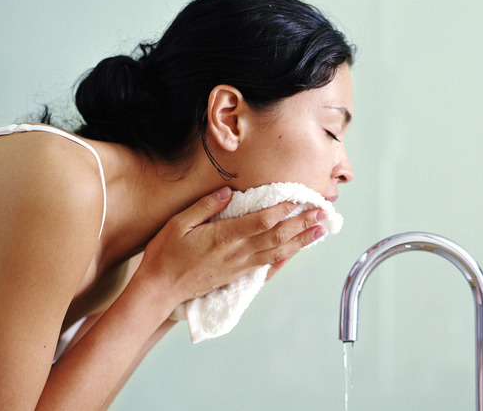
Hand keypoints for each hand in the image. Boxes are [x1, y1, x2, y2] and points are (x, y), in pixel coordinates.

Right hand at [138, 187, 326, 304]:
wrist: (160, 289)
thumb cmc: (165, 255)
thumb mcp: (178, 223)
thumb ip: (204, 206)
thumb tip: (227, 191)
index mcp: (224, 237)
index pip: (262, 220)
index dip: (283, 209)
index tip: (299, 199)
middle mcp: (237, 253)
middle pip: (277, 236)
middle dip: (302, 224)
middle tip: (323, 213)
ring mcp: (239, 266)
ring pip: (277, 252)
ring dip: (300, 241)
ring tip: (319, 231)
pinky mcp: (238, 275)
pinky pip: (266, 266)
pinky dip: (284, 259)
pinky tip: (294, 253)